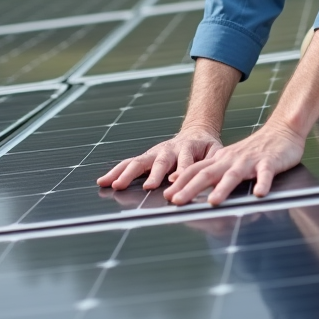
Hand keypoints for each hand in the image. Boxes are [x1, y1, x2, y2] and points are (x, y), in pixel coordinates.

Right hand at [96, 127, 221, 190]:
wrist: (196, 132)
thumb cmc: (206, 148)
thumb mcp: (215, 152)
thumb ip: (210, 162)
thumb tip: (202, 179)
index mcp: (188, 148)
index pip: (185, 160)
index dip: (180, 170)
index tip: (174, 181)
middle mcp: (168, 149)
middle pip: (160, 161)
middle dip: (153, 174)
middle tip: (147, 187)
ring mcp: (155, 152)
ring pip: (139, 161)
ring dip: (127, 174)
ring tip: (115, 185)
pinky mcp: (145, 157)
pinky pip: (128, 163)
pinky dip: (116, 172)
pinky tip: (103, 181)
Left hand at [163, 120, 305, 205]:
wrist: (281, 131)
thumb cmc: (254, 150)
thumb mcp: (228, 159)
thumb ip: (208, 170)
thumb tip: (181, 182)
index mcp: (220, 160)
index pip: (195, 171)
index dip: (180, 183)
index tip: (167, 196)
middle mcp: (231, 160)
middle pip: (208, 174)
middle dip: (191, 188)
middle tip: (177, 202)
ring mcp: (250, 161)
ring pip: (234, 175)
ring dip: (223, 189)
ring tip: (213, 202)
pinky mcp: (270, 162)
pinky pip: (266, 174)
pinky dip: (262, 183)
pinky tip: (260, 193)